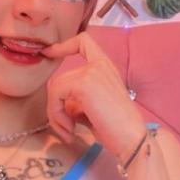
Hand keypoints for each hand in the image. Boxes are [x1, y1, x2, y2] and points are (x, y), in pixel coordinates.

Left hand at [41, 32, 145, 160]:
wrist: (131, 138)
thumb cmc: (115, 128)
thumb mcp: (92, 107)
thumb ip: (76, 99)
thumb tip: (58, 102)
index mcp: (105, 67)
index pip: (84, 41)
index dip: (63, 45)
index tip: (49, 51)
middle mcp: (100, 65)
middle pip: (61, 78)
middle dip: (56, 107)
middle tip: (65, 128)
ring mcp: (92, 72)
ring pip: (55, 88)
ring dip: (56, 114)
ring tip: (68, 131)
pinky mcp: (83, 84)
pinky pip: (56, 95)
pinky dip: (57, 115)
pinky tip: (70, 129)